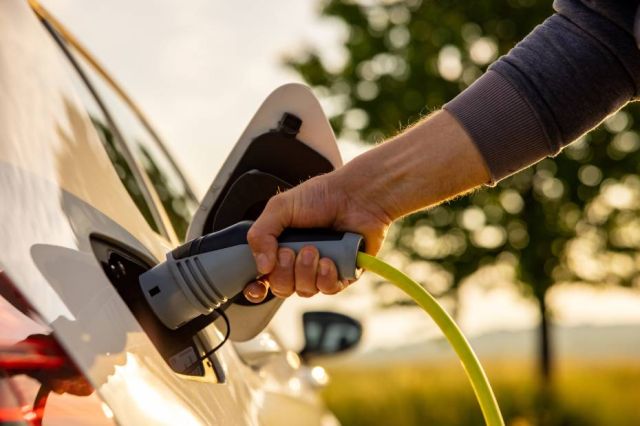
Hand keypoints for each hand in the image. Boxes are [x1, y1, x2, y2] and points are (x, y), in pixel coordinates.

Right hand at [244, 164, 393, 301]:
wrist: (357, 195)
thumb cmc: (322, 196)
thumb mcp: (280, 208)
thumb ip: (260, 234)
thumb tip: (261, 267)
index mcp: (280, 247)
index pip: (263, 278)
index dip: (257, 288)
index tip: (257, 286)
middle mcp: (299, 262)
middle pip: (281, 288)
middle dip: (283, 273)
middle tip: (290, 252)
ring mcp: (321, 270)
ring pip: (305, 290)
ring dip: (305, 272)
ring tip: (313, 250)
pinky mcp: (343, 274)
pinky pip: (328, 289)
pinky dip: (326, 278)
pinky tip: (329, 261)